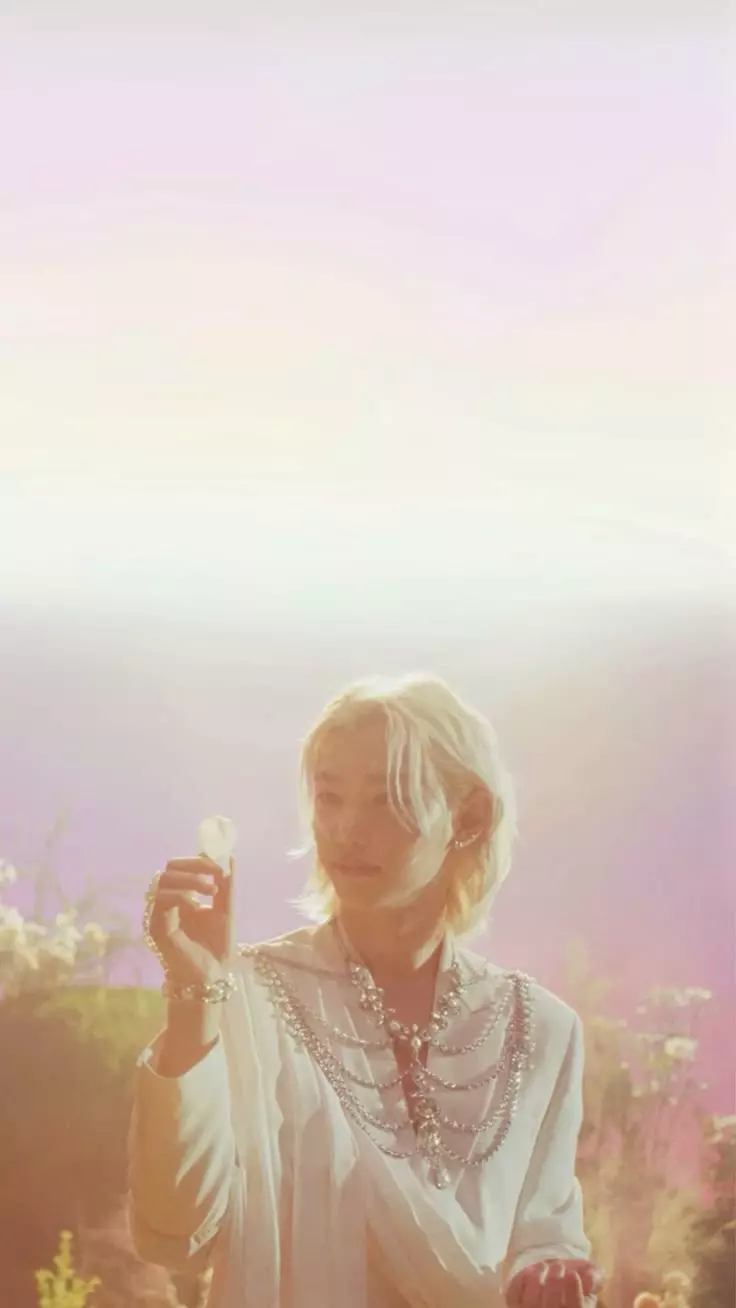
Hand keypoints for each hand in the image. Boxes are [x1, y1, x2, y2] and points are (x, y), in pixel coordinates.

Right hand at [144, 853, 235, 985]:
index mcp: (181, 896)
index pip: (179, 867)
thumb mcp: (226, 910)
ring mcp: (158, 914)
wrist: (211, 976)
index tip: (220, 864)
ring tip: (212, 890)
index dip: (197, 860)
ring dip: (189, 880)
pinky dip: (180, 896)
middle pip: (168, 868)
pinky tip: (197, 904)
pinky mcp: (155, 928)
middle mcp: (166, 903)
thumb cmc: (216, 946)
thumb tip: (229, 857)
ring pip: (162, 881)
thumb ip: (227, 885)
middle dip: (193, 865)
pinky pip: (160, 902)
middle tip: (216, 873)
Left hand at [506, 1259, 604, 1307]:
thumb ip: (594, 1277)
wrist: (552, 1282)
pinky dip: (520, 1281)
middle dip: (555, 1283)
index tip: (573, 1275)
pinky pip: (513, 1295)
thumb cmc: (573, 1283)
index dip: (573, 1294)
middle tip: (559, 1267)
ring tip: (545, 1267)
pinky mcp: (515, 1304)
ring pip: (530, 1303)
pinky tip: (530, 1273)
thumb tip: (589, 1277)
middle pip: (551, 1306)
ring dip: (538, 1280)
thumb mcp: (589, 1280)